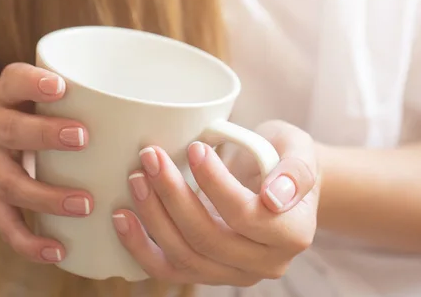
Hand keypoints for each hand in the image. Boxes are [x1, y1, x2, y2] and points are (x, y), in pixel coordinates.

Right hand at [0, 63, 92, 263]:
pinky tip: (58, 249)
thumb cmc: (40, 105)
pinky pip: (6, 224)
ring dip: (46, 196)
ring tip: (85, 203)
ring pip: (9, 182)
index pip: (14, 80)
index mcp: (9, 92)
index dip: (33, 83)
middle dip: (45, 134)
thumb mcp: (50, 86)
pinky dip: (30, 241)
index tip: (62, 86)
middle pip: (11, 130)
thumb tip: (163, 93)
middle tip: (83, 137)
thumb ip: (88, 87)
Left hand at [112, 120, 318, 285]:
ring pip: (186, 257)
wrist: (278, 179)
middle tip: (151, 157)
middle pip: (210, 238)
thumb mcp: (298, 149)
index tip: (195, 148)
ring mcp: (235, 272)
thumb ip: (295, 170)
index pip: (246, 215)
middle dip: (173, 195)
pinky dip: (141, 248)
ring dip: (153, 218)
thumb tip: (274, 197)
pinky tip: (122, 218)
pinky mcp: (208, 270)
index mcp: (293, 232)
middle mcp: (266, 262)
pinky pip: (170, 270)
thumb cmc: (286, 156)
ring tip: (136, 178)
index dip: (216, 184)